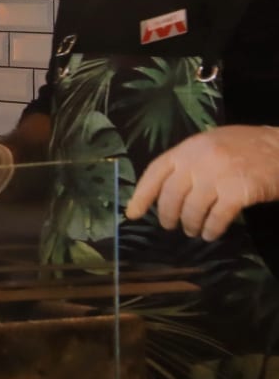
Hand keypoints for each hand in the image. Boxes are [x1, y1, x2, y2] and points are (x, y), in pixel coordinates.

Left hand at [128, 126, 278, 240]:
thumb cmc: (245, 147)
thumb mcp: (210, 144)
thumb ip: (188, 162)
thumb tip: (164, 190)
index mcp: (187, 148)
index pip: (155, 173)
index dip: (141, 196)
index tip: (132, 214)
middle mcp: (198, 161)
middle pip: (171, 196)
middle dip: (168, 216)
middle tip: (172, 226)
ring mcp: (218, 176)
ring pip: (192, 210)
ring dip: (191, 225)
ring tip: (194, 231)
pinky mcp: (237, 192)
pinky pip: (217, 218)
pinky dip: (212, 230)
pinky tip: (212, 234)